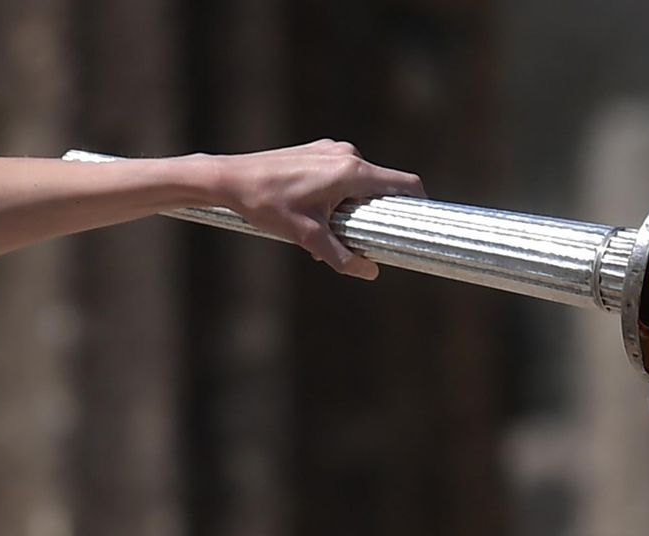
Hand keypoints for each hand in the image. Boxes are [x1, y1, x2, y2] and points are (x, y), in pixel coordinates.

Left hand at [210, 139, 425, 279]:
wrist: (229, 178)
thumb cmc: (267, 204)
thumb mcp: (307, 236)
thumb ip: (342, 257)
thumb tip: (371, 272)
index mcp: (352, 172)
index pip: (405, 183)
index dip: (419, 203)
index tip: (420, 223)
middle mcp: (347, 154)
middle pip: (383, 185)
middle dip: (378, 213)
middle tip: (363, 238)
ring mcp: (332, 149)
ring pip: (361, 181)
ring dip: (356, 206)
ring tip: (330, 227)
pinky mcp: (318, 150)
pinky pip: (343, 173)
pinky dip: (341, 194)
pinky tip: (317, 211)